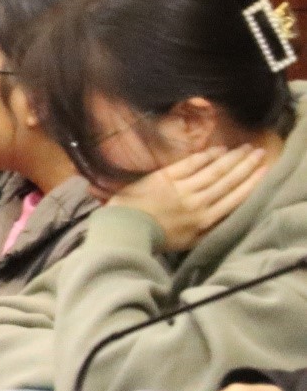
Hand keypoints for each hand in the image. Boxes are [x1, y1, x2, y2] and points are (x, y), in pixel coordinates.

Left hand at [107, 145, 268, 252]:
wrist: (127, 229)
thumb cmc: (158, 238)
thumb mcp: (189, 242)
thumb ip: (209, 230)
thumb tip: (228, 217)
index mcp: (205, 220)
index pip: (235, 198)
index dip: (251, 182)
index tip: (264, 170)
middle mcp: (198, 203)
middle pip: (228, 180)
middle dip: (246, 165)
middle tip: (258, 152)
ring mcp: (182, 188)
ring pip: (214, 170)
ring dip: (231, 158)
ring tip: (244, 148)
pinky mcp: (165, 177)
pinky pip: (191, 163)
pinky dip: (207, 155)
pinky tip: (218, 149)